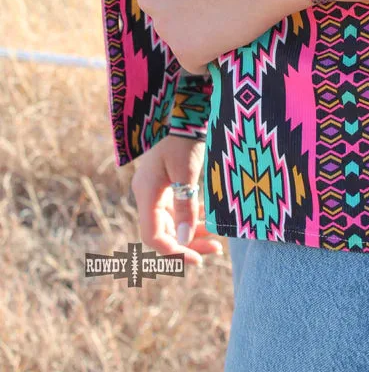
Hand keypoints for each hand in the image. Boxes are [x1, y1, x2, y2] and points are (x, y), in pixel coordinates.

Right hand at [131, 134, 223, 267]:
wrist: (187, 112)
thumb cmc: (185, 139)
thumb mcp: (187, 173)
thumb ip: (186, 206)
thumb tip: (186, 241)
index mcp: (146, 192)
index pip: (153, 236)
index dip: (173, 252)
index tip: (198, 260)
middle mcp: (147, 194)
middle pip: (163, 233)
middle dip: (188, 245)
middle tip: (215, 249)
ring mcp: (156, 190)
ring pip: (172, 224)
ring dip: (192, 234)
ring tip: (218, 242)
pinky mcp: (167, 185)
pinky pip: (176, 211)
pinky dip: (192, 219)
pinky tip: (209, 222)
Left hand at [136, 0, 308, 73]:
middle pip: (165, 11)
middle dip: (187, 10)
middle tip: (222, 2)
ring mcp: (166, 26)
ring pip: (178, 36)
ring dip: (198, 33)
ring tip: (228, 19)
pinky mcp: (187, 50)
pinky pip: (193, 62)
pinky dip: (208, 57)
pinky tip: (227, 43)